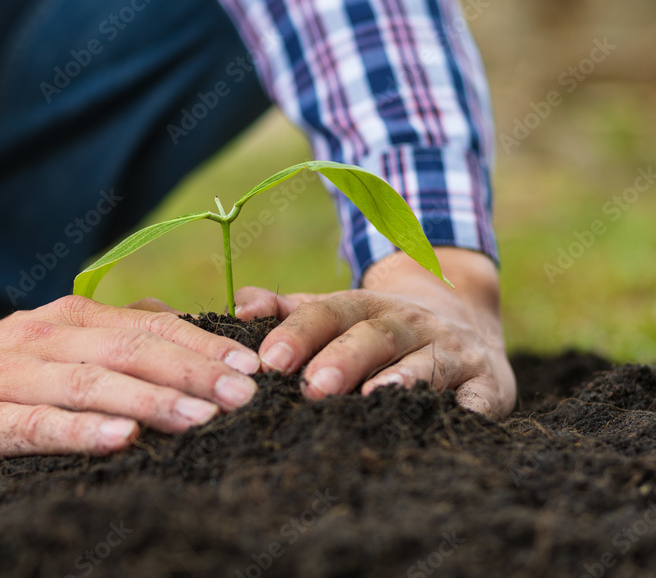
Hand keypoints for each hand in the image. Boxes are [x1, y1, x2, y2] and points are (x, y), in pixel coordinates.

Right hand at [0, 294, 260, 466]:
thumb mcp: (51, 336)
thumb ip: (108, 332)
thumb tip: (176, 323)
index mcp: (69, 319)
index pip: (147, 326)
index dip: (202, 344)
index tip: (253, 365)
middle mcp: (45, 340)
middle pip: (130, 352)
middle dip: (193, 372)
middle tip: (247, 395)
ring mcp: (11, 378)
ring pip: (91, 385)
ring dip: (150, 400)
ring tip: (203, 418)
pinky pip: (37, 426)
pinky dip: (82, 433)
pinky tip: (122, 443)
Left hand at [234, 248, 515, 418]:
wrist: (465, 320)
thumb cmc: (379, 329)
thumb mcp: (337, 311)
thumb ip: (289, 310)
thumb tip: (240, 305)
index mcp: (368, 306)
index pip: (330, 311)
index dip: (299, 333)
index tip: (268, 360)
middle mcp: (412, 323)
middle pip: (376, 335)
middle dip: (343, 358)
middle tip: (311, 386)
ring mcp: (453, 351)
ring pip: (427, 362)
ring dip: (400, 379)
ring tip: (371, 397)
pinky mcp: (488, 384)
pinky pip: (478, 398)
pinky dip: (465, 408)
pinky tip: (442, 422)